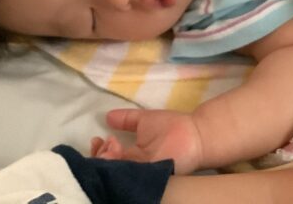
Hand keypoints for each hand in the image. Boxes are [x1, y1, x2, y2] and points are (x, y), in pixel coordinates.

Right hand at [90, 109, 204, 173]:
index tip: (98, 139)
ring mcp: (139, 174)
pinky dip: (117, 165)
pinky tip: (116, 152)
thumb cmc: (172, 127)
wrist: (195, 135)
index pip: (104, 159)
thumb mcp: (144, 121)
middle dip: (99, 155)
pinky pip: (127, 177)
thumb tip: (107, 116)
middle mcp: (131, 168)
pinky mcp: (148, 177)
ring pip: (112, 173)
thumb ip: (126, 119)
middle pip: (105, 168)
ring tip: (114, 145)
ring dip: (106, 159)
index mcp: (128, 156)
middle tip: (109, 142)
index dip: (97, 151)